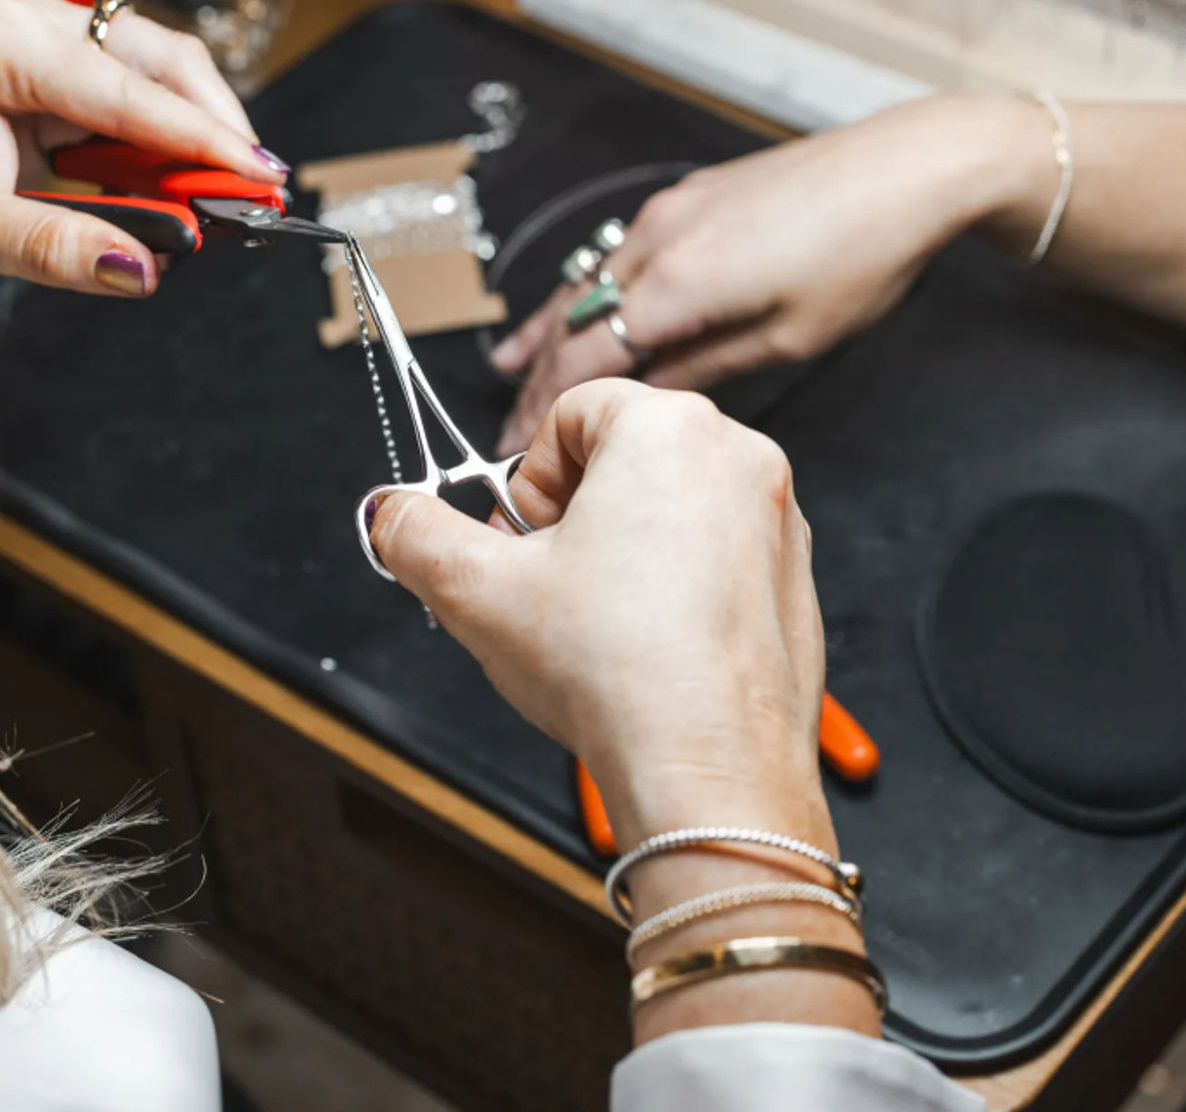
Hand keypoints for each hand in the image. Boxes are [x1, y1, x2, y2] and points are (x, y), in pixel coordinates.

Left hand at [0, 0, 285, 296]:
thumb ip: (55, 247)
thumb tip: (141, 268)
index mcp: (2, 39)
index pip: (128, 92)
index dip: (202, 139)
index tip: (258, 178)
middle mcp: (36, 19)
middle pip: (164, 61)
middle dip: (216, 129)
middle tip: (255, 195)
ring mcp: (57, 32)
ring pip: (165, 71)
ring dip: (201, 134)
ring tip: (222, 197)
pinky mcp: (71, 60)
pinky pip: (145, 91)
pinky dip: (172, 138)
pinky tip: (185, 182)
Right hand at [369, 380, 829, 848]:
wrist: (708, 772)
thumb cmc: (618, 672)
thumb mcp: (476, 591)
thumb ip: (417, 535)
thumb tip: (392, 514)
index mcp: (670, 429)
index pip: (572, 413)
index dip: (528, 479)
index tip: (520, 539)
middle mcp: (738, 459)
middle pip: (626, 457)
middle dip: (574, 516)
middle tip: (549, 586)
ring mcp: (778, 522)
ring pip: (673, 510)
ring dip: (624, 553)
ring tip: (597, 627)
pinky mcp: (793, 582)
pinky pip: (718, 559)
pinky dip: (677, 590)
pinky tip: (646, 650)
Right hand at [491, 96, 1039, 452]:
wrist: (907, 169)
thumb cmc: (862, 256)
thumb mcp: (786, 338)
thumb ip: (704, 367)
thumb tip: (650, 395)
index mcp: (676, 285)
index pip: (581, 359)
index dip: (541, 410)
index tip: (517, 448)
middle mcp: (658, 240)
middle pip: (572, 319)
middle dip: (537, 378)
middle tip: (510, 426)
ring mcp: (671, 211)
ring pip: (587, 280)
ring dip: (552, 328)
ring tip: (512, 367)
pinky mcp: (691, 197)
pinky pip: (617, 253)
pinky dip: (587, 289)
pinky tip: (579, 303)